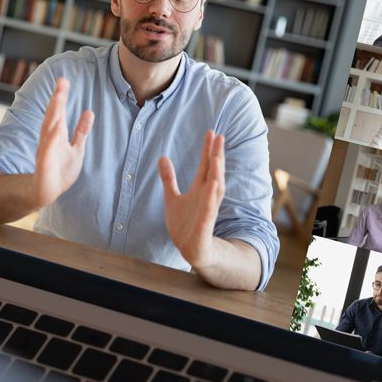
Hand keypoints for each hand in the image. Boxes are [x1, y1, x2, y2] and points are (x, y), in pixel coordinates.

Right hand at [31, 78, 93, 209]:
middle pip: (53, 115)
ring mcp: (45, 151)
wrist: (46, 192)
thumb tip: (89, 111)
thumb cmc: (60, 170)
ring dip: (53, 113)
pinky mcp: (44, 166)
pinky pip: (48, 151)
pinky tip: (57, 128)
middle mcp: (49, 140)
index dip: (61, 96)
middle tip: (61, 81)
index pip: (58, 112)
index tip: (64, 80)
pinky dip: (51, 140)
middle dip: (57, 99)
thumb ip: (81, 131)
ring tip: (58, 97)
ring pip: (49, 129)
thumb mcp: (76, 148)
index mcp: (56, 134)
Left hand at [159, 130, 225, 268]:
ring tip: (217, 157)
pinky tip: (213, 185)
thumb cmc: (185, 224)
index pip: (206, 165)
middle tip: (219, 136)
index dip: (208, 149)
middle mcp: (206, 196)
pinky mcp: (205, 224)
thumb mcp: (172, 198)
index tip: (211, 132)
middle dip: (216, 155)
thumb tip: (162, 157)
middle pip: (213, 172)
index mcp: (199, 189)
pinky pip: (209, 210)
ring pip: (215, 189)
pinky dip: (211, 198)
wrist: (191, 249)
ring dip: (217, 173)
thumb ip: (169, 178)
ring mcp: (207, 209)